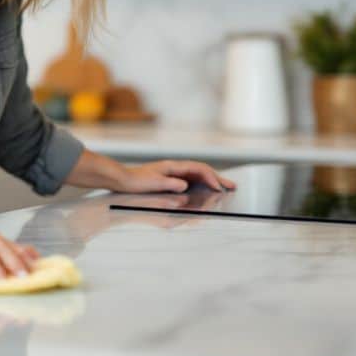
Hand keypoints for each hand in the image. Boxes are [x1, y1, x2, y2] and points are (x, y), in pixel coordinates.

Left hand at [117, 160, 235, 193]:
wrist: (123, 179)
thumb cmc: (137, 181)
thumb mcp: (154, 183)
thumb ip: (170, 184)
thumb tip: (185, 185)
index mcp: (174, 166)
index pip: (198, 169)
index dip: (211, 178)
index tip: (219, 188)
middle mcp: (176, 167)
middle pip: (202, 170)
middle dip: (218, 178)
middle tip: (232, 186)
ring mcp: (175, 172)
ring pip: (199, 175)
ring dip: (212, 180)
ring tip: (225, 187)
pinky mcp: (172, 178)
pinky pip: (192, 180)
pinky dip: (203, 183)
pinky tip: (207, 189)